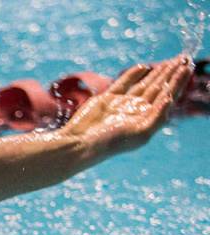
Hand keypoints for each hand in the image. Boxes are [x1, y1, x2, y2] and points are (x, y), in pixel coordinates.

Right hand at [61, 55, 193, 160]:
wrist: (80, 143)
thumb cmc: (110, 143)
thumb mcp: (139, 133)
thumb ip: (157, 116)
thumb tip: (171, 97)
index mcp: (147, 118)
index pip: (167, 95)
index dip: (178, 81)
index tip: (187, 67)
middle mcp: (137, 110)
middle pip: (159, 88)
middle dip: (172, 73)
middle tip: (184, 57)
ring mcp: (122, 104)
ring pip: (145, 83)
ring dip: (158, 72)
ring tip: (172, 60)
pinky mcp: (107, 99)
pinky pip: (124, 82)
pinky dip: (133, 74)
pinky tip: (144, 66)